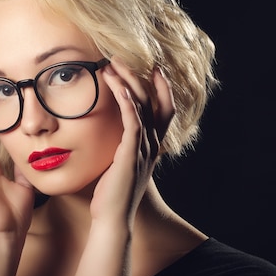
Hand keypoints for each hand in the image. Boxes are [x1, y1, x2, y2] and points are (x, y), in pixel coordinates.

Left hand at [91, 57, 175, 227]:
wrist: (112, 219)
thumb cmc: (112, 194)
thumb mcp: (120, 166)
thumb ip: (122, 148)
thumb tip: (111, 136)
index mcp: (152, 146)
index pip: (164, 110)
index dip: (162, 87)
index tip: (152, 68)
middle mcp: (152, 145)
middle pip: (154, 101)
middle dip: (141, 76)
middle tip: (124, 57)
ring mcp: (144, 149)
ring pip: (142, 106)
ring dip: (128, 82)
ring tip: (113, 63)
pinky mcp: (131, 154)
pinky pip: (132, 121)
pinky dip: (125, 101)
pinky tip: (116, 85)